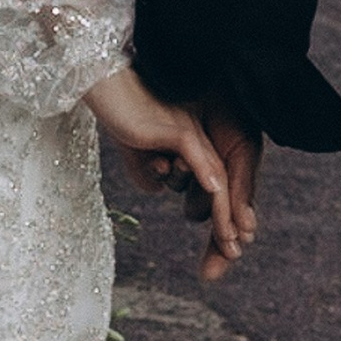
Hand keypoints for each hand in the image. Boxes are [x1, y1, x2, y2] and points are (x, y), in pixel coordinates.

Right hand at [85, 67, 258, 282]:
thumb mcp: (134, 150)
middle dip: (227, 226)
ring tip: (230, 241)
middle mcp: (198, 141)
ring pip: (215, 179)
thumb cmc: (118, 112)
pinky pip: (198, 157)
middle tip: (235, 255)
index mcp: (191, 148)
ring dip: (224, 213)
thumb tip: (155, 188)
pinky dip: (207, 178)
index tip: (228, 250)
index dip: (220, 219)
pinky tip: (216, 194)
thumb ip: (147, 168)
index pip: (212, 188)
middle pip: (221, 188)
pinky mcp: (178, 129)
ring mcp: (191, 134)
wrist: (105, 85)